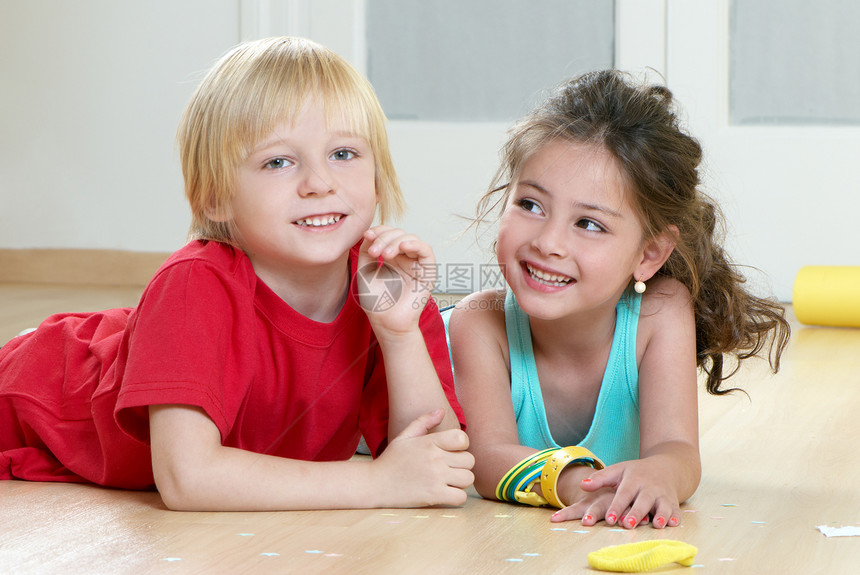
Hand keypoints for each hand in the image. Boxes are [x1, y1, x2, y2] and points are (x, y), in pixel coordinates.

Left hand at [357, 226, 436, 334]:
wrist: (386, 322)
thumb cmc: (376, 301)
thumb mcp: (365, 271)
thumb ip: (367, 250)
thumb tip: (370, 232)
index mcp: (392, 258)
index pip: (389, 234)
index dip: (379, 231)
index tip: (367, 236)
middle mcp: (405, 259)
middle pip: (399, 234)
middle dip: (385, 238)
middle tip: (375, 252)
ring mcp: (417, 265)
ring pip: (411, 239)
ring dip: (396, 241)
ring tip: (385, 254)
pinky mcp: (427, 273)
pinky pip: (426, 251)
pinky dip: (415, 245)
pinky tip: (402, 248)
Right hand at [374, 409, 474, 507]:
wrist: (374, 484)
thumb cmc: (390, 460)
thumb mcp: (404, 436)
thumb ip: (423, 421)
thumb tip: (441, 411)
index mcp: (429, 442)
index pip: (462, 439)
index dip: (462, 446)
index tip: (453, 452)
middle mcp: (435, 458)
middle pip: (469, 460)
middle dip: (462, 465)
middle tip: (450, 469)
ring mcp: (436, 477)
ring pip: (468, 478)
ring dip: (461, 481)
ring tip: (449, 481)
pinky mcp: (435, 495)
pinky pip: (461, 496)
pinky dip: (457, 496)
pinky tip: (446, 493)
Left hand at [550, 459, 681, 528]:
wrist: (666, 467)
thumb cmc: (636, 472)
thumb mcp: (618, 471)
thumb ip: (600, 479)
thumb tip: (581, 485)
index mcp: (633, 480)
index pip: (624, 494)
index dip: (616, 506)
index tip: (609, 519)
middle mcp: (649, 487)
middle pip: (643, 501)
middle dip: (636, 513)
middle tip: (627, 525)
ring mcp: (663, 495)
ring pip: (662, 505)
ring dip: (660, 515)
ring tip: (657, 525)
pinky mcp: (673, 503)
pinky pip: (676, 510)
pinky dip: (675, 517)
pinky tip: (673, 524)